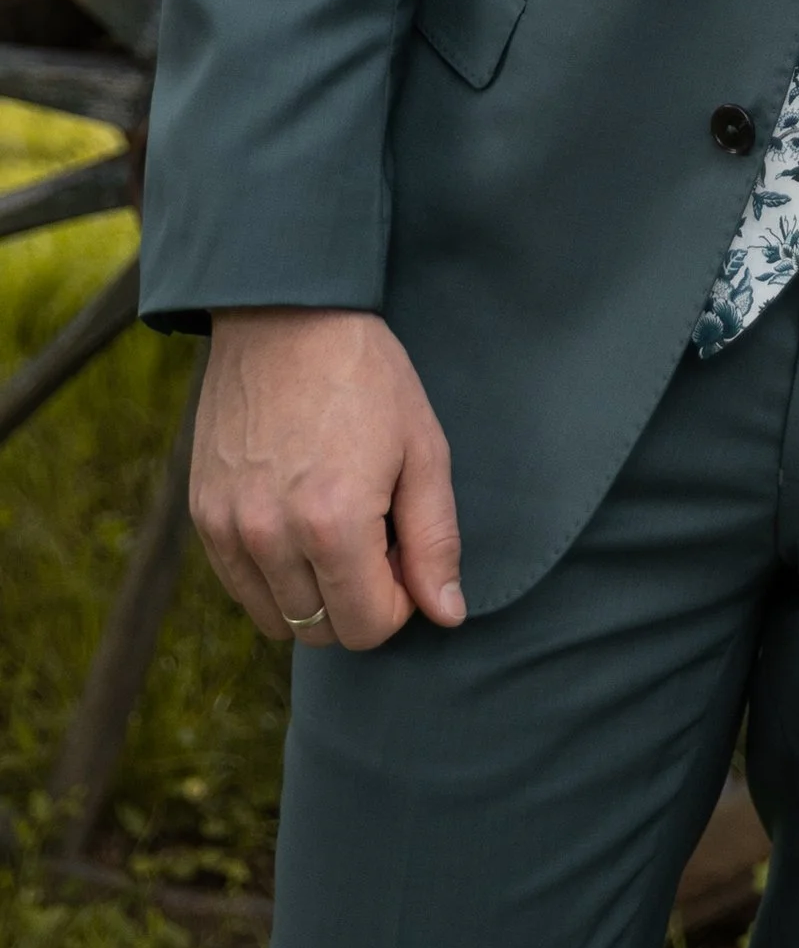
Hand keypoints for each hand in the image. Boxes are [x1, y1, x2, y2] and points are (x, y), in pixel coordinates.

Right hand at [192, 308, 464, 650]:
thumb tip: (448, 615)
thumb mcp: (423, 448)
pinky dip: (273, 576)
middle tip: (375, 537)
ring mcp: (227, 528)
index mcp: (333, 524)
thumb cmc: (367, 376)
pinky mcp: (202, 515)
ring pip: (276, 618)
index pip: (368, 628)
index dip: (400, 602)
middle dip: (359, 601)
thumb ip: (436, 540)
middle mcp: (270, 537)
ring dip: (314, 594)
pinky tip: (296, 522)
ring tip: (336, 528)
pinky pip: (239, 586)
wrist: (286, 316)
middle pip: (321, 631)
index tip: (405, 552)